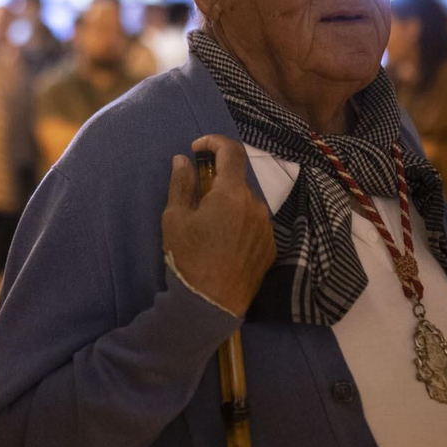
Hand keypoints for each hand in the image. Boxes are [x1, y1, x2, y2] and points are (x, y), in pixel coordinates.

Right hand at [160, 135, 277, 316]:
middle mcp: (256, 205)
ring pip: (246, 203)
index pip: (231, 151)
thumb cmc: (189, 258)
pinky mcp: (271, 247)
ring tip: (209, 228)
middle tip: (196, 200)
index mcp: (231, 193)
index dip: (213, 142)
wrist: (211, 304)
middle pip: (237, 181)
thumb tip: (183, 160)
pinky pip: (255, 224)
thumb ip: (181, 184)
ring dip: (229, 205)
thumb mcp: (175, 218)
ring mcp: (267, 227)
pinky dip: (240, 224)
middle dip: (217, 183)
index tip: (197, 149)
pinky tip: (224, 243)